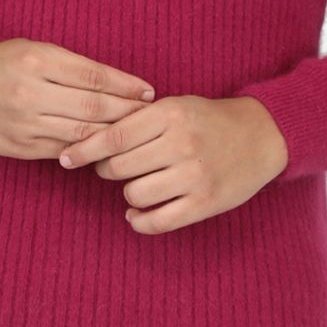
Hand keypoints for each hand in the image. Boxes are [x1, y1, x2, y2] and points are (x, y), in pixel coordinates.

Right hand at [0, 38, 156, 159]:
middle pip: (92, 107)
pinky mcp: (19, 146)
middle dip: (127, 112)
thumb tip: (120, 85)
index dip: (126, 85)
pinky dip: (87, 151)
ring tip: (136, 133)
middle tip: (151, 114)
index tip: (148, 91)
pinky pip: (62, 151)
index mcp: (37, 61)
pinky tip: (105, 148)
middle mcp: (30, 93)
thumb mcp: (36, 50)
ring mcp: (24, 123)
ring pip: (80, 134)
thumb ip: (74, 66)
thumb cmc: (5, 62)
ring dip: (113, 135)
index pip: (94, 76)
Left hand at [57, 95, 288, 232]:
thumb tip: (90, 140)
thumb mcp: (176, 105)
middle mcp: (181, 143)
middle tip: (112, 168)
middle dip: (107, 170)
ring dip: (127, 193)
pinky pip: (157, 221)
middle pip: (118, 167)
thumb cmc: (208, 119)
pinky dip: (140, 220)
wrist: (261, 135)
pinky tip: (138, 213)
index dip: (84, 150)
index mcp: (170, 113)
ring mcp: (194, 175)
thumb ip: (139, 120)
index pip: (114, 136)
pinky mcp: (205, 203)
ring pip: (134, 194)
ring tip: (136, 185)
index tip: (65, 158)